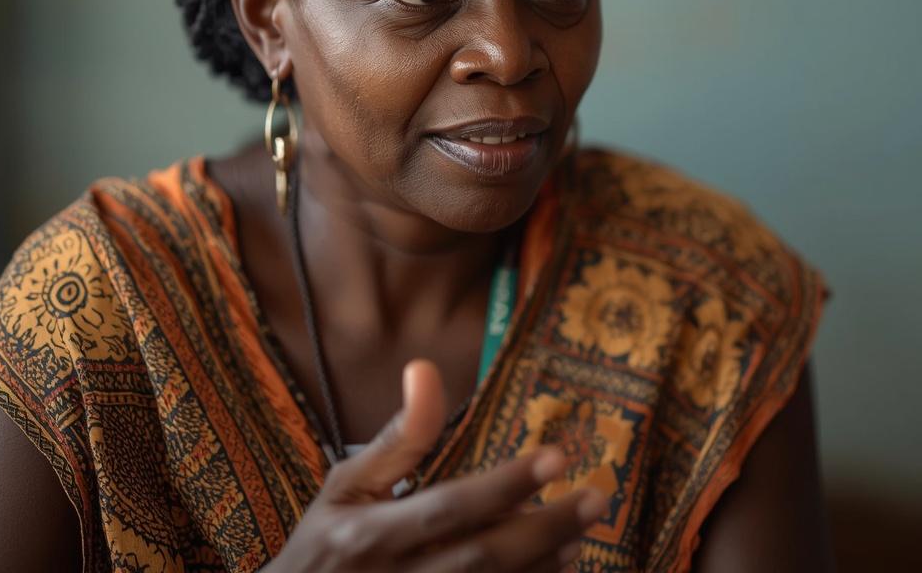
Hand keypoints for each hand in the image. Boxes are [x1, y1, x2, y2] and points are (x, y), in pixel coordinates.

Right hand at [267, 360, 605, 571]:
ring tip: (581, 532)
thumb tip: (426, 369)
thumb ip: (396, 438)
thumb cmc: (324, 546)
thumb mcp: (344, 488)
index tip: (557, 456)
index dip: (505, 485)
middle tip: (596, 498)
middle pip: (482, 559)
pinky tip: (556, 567)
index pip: (448, 509)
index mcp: (368, 537)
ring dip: (542, 565)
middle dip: (545, 529)